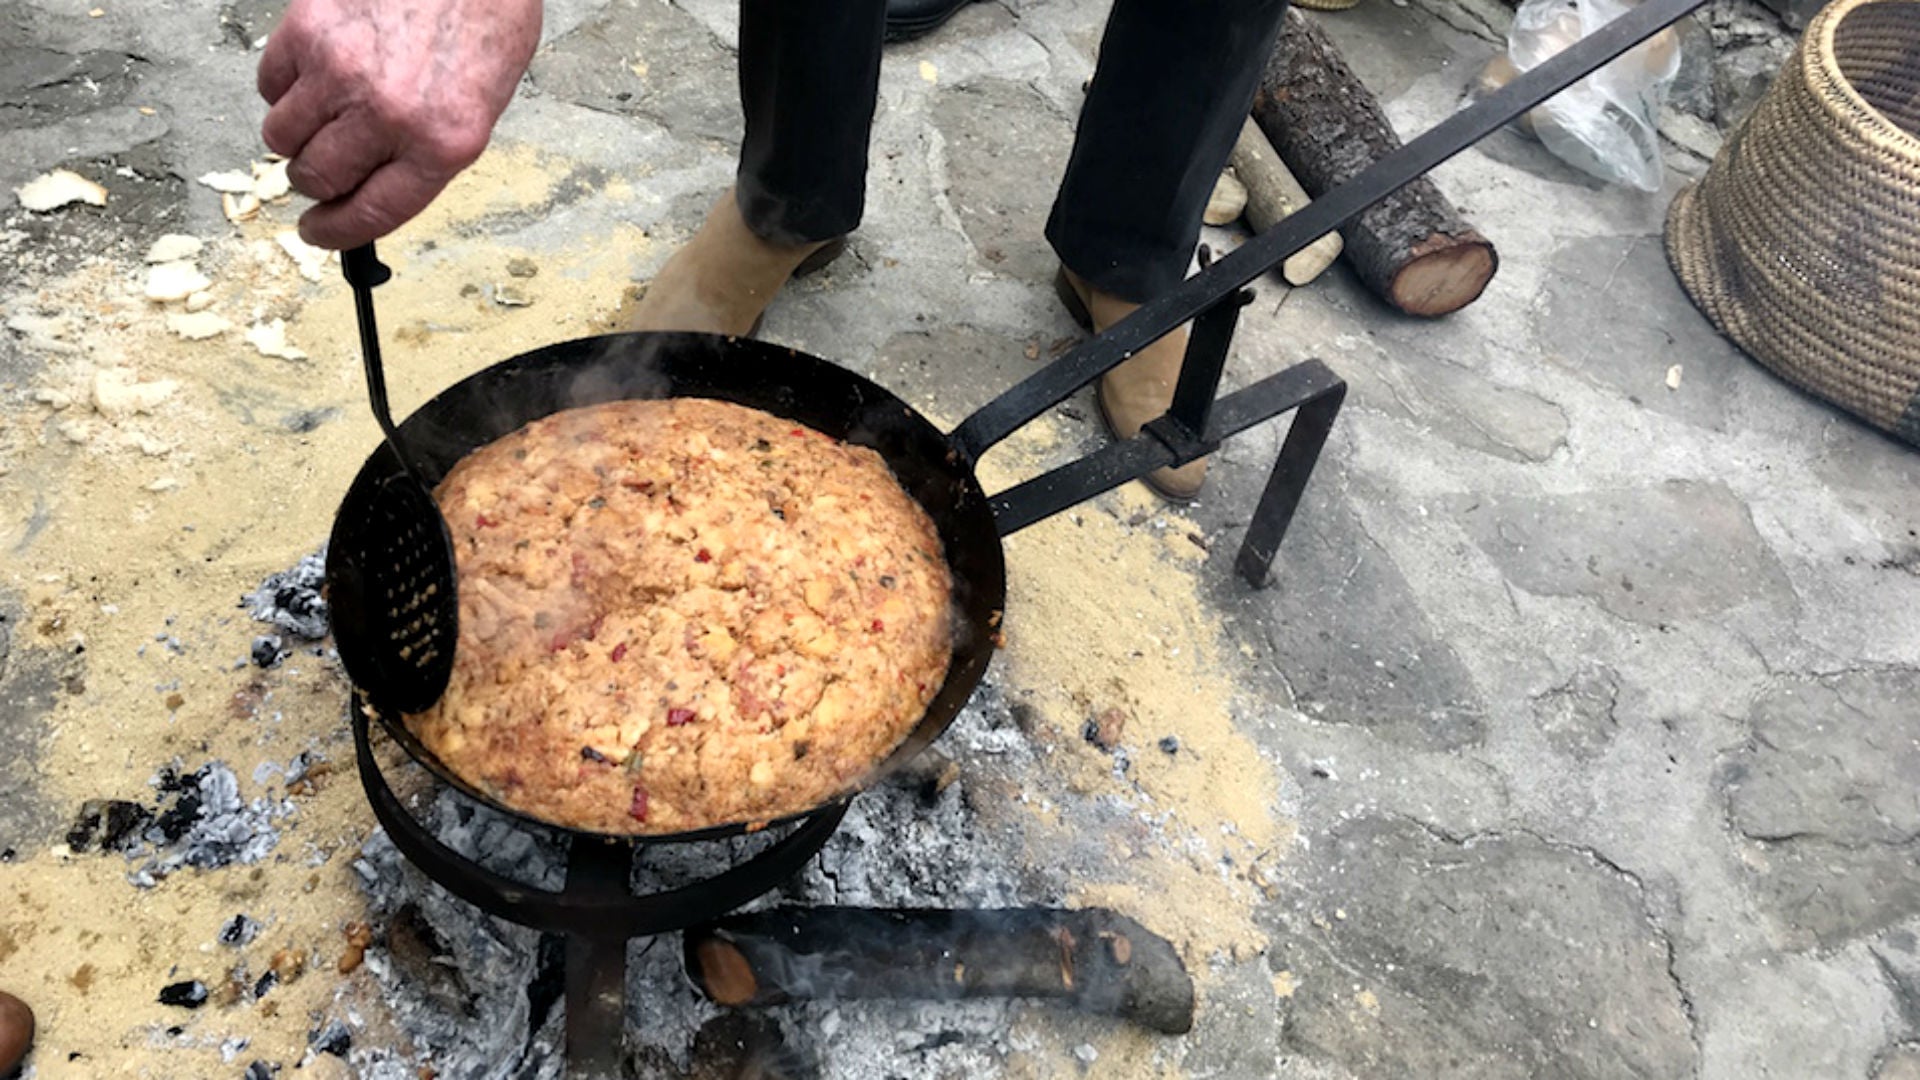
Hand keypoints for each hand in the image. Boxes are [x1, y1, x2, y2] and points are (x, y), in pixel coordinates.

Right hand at [257, 0, 541, 248]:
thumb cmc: (483, 20)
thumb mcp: (481, 103)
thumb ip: (429, 149)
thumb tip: (374, 186)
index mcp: (443, 144)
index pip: (372, 213)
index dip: (337, 231)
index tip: (318, 231)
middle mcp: (389, 115)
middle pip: (316, 178)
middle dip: (314, 180)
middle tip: (322, 164)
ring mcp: (341, 71)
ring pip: (280, 136)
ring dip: (294, 134)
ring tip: (322, 111)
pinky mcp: (306, 29)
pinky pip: (269, 83)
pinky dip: (283, 85)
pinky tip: (315, 69)